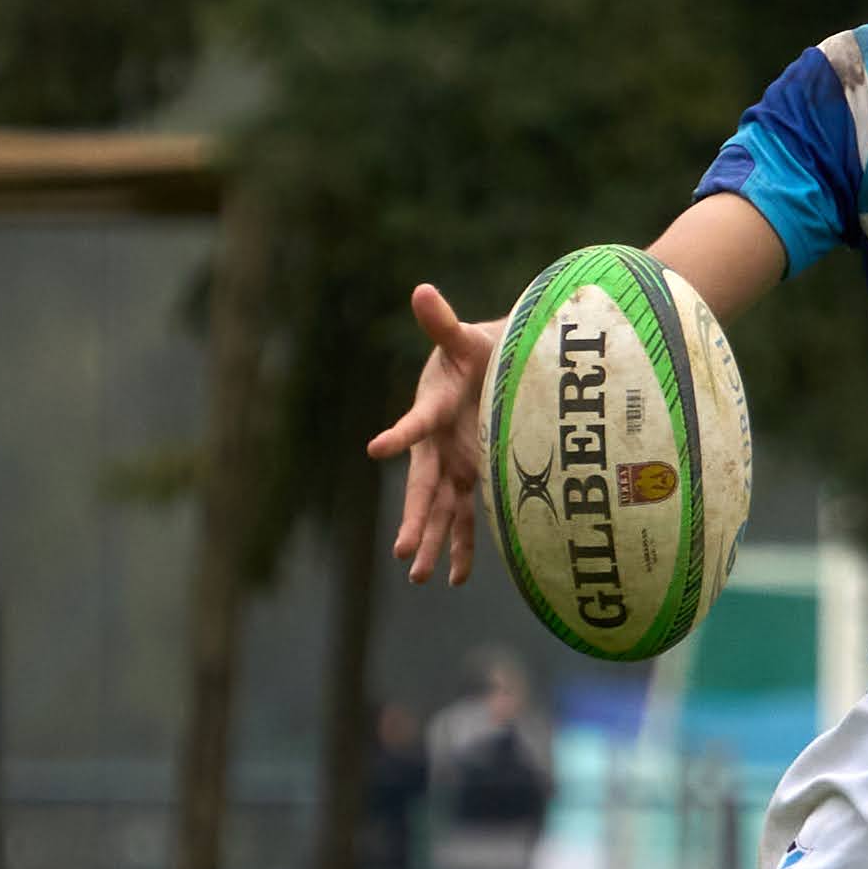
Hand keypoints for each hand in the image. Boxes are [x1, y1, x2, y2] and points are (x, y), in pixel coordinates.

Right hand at [364, 283, 505, 585]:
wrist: (491, 366)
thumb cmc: (476, 350)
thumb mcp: (463, 338)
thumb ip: (443, 323)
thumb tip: (422, 289)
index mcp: (432, 410)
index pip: (415, 425)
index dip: (398, 435)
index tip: (376, 449)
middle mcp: (438, 445)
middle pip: (424, 488)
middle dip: (416, 520)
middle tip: (405, 553)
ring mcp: (454, 465)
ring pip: (441, 511)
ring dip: (433, 543)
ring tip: (420, 578)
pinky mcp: (472, 477)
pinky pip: (467, 516)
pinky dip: (464, 545)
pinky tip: (456, 578)